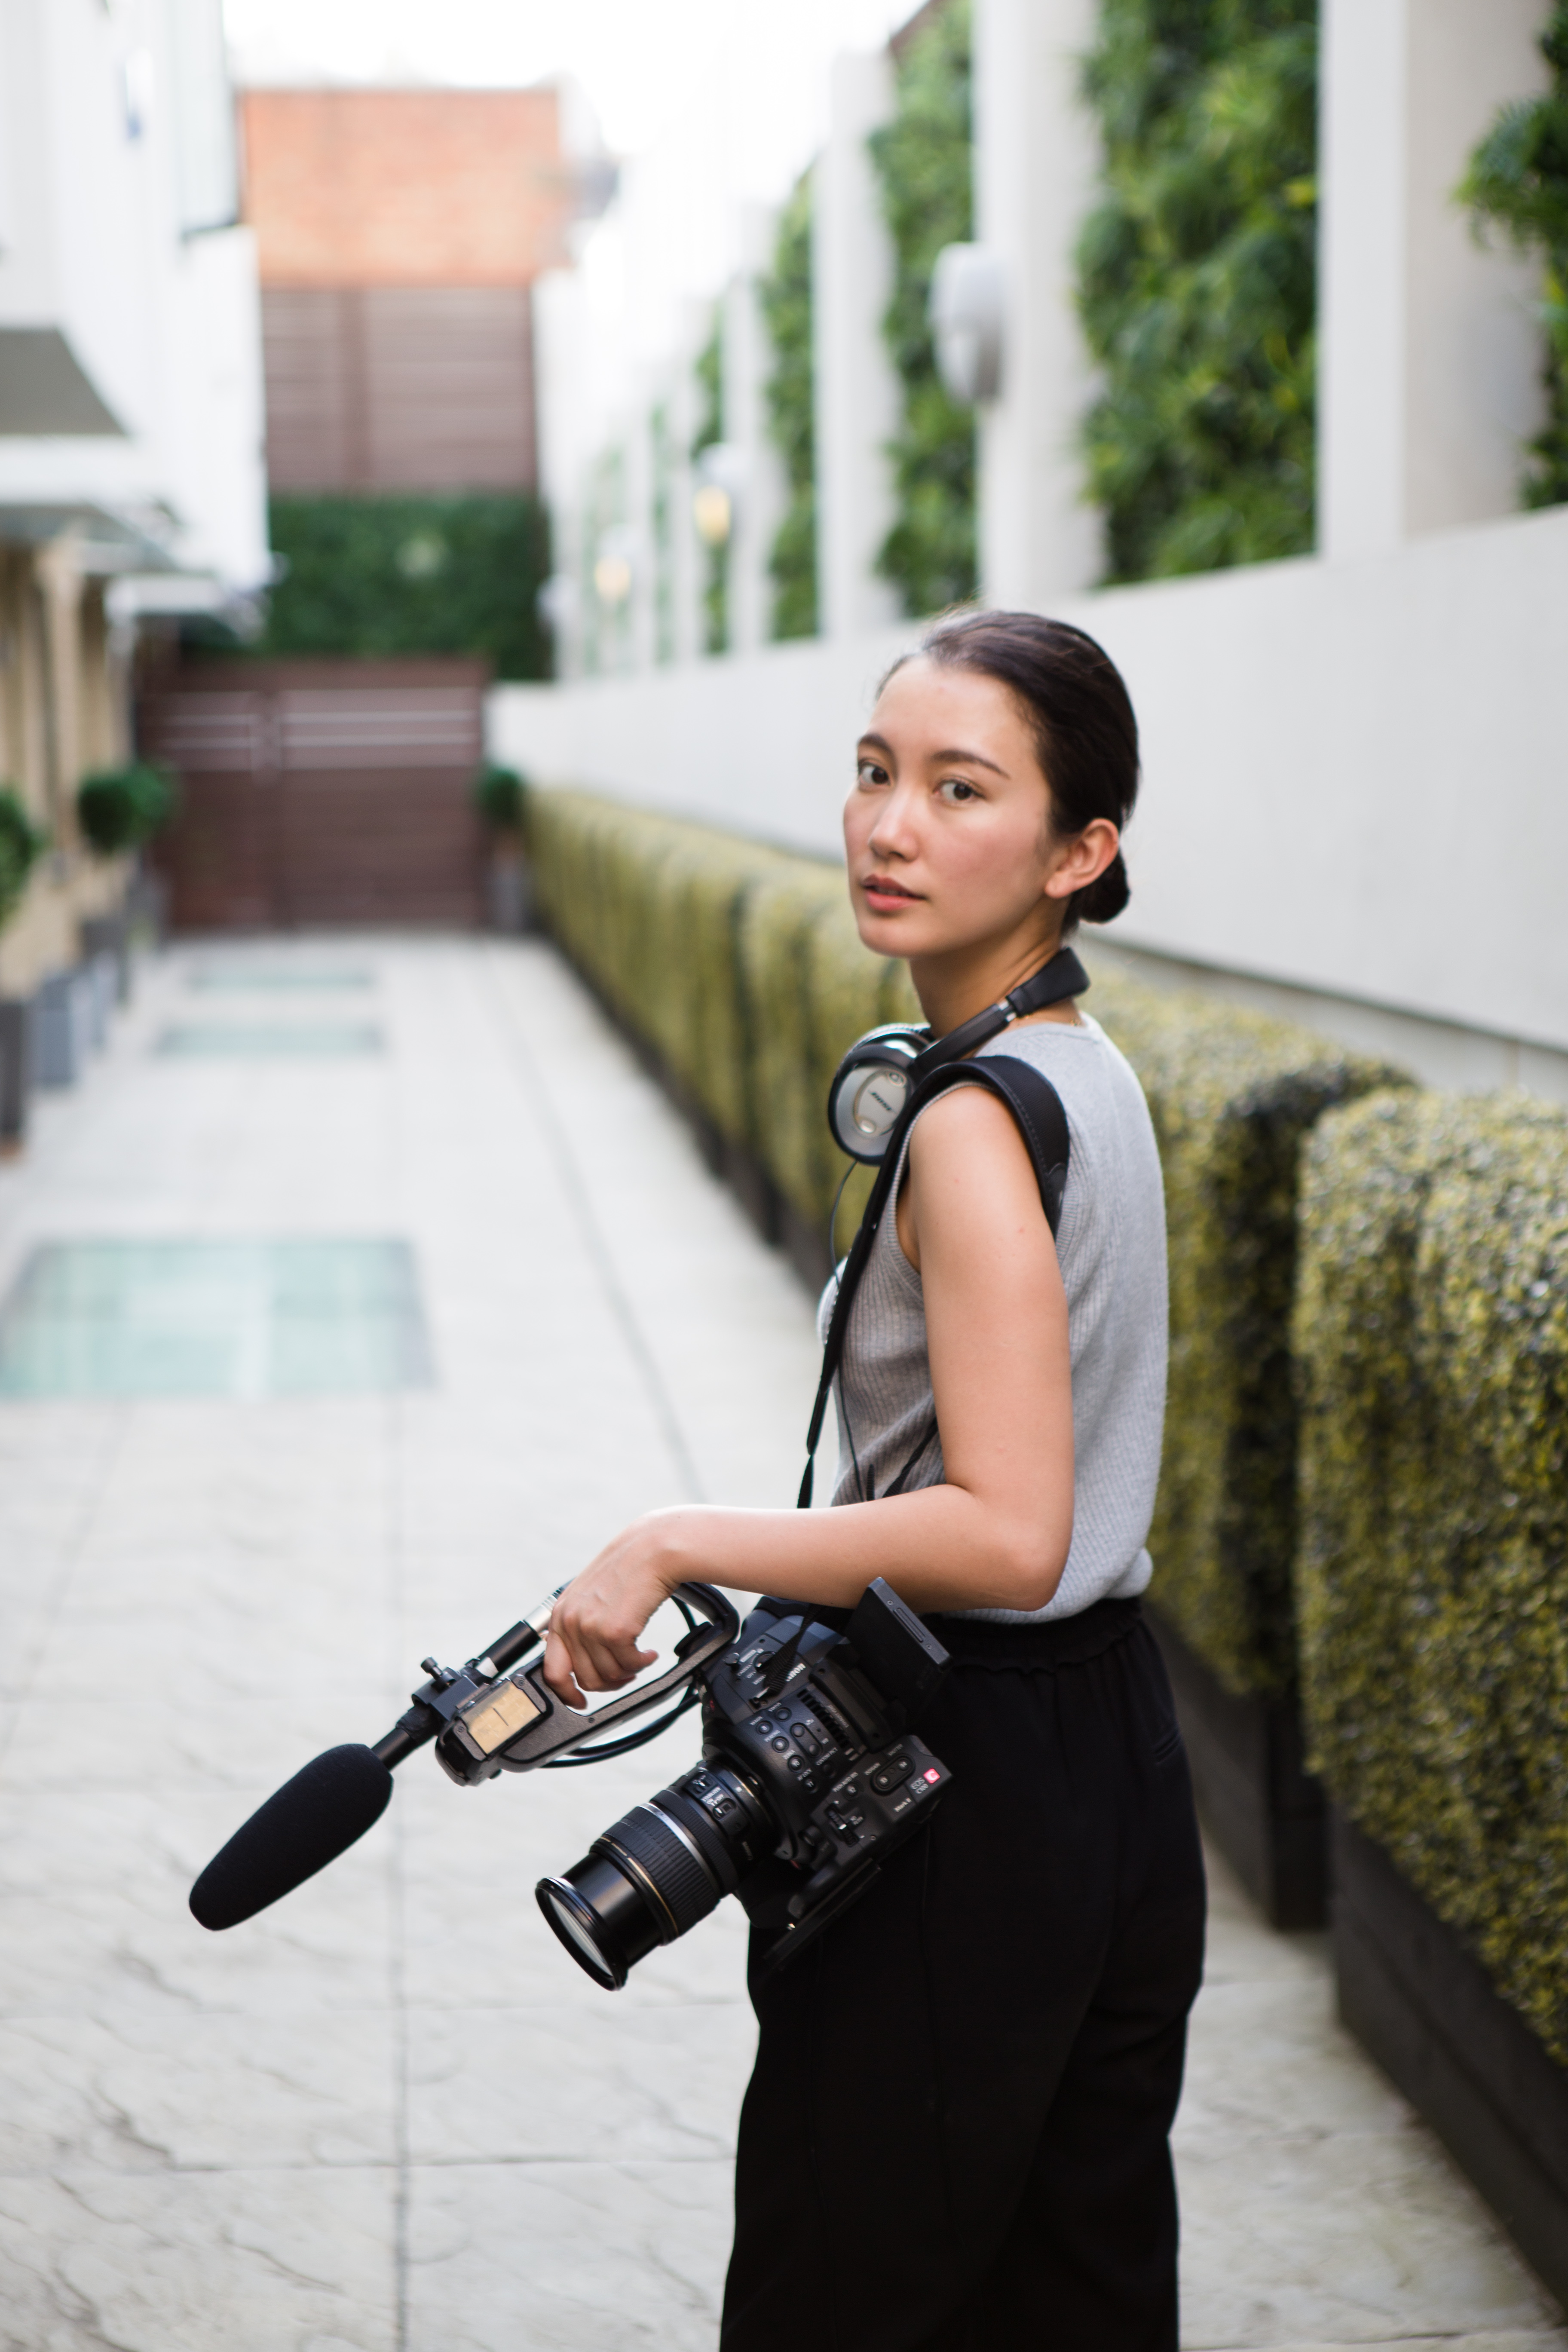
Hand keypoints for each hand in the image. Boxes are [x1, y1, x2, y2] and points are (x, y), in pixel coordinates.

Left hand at [542, 1513, 689, 1706]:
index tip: (580, 1702)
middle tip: (626, 1674)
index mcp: (560, 1615)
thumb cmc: (627, 1570)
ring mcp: (590, 1627)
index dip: (566, 1694)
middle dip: (609, 1682)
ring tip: (640, 1656)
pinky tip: (650, 1652)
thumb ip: (580, 1627)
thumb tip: (583, 1667)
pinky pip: (629, 1666)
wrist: (653, 1550)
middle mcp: (570, 1621)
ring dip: (629, 1671)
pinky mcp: (615, 1631)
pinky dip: (642, 1663)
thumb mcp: (590, 1597)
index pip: (552, 1671)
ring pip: (609, 1675)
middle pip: (586, 1679)